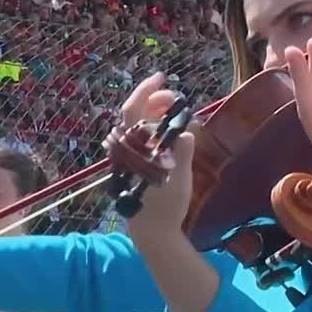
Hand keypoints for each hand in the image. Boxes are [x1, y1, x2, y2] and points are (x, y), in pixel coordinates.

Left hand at [115, 72, 196, 240]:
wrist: (152, 233)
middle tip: (177, 98)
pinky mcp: (134, 164)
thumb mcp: (179, 181)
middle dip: (155, 100)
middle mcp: (126, 150)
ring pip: (138, 124)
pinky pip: (142, 136)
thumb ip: (182, 154)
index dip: (145, 91)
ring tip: (176, 112)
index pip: (133, 112)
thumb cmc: (165, 208)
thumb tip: (186, 132)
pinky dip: (155, 126)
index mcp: (133, 151)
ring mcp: (129, 157)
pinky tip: (169, 131)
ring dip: (156, 112)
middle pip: (135, 114)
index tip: (162, 78)